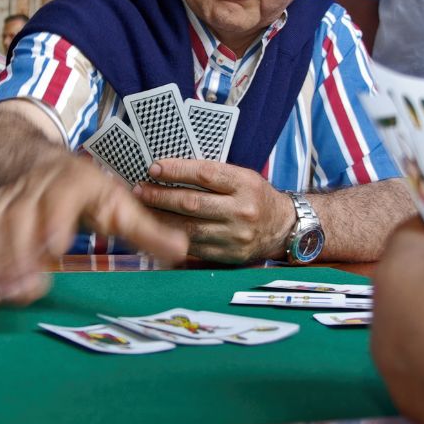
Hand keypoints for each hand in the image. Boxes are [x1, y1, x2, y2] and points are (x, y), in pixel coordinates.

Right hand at [0, 154, 187, 306]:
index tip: (54, 247)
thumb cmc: (85, 192)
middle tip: (25, 290)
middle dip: (20, 252)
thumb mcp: (118, 203)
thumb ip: (146, 230)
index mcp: (73, 182)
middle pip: (21, 215)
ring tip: (2, 297)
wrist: (33, 162)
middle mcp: (34, 188)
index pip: (62, 194)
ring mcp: (6, 202)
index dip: (55, 218)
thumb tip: (182, 249)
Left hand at [134, 159, 295, 263]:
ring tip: (143, 209)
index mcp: (245, 184)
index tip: (154, 168)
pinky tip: (158, 230)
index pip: (205, 174)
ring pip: (188, 228)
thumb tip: (172, 170)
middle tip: (140, 189)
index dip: (176, 170)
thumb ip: (213, 175)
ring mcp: (235, 236)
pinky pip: (194, 247)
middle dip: (160, 196)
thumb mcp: (243, 177)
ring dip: (160, 218)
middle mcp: (241, 211)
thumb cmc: (257, 197)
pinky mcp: (228, 256)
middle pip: (192, 203)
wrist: (283, 228)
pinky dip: (172, 238)